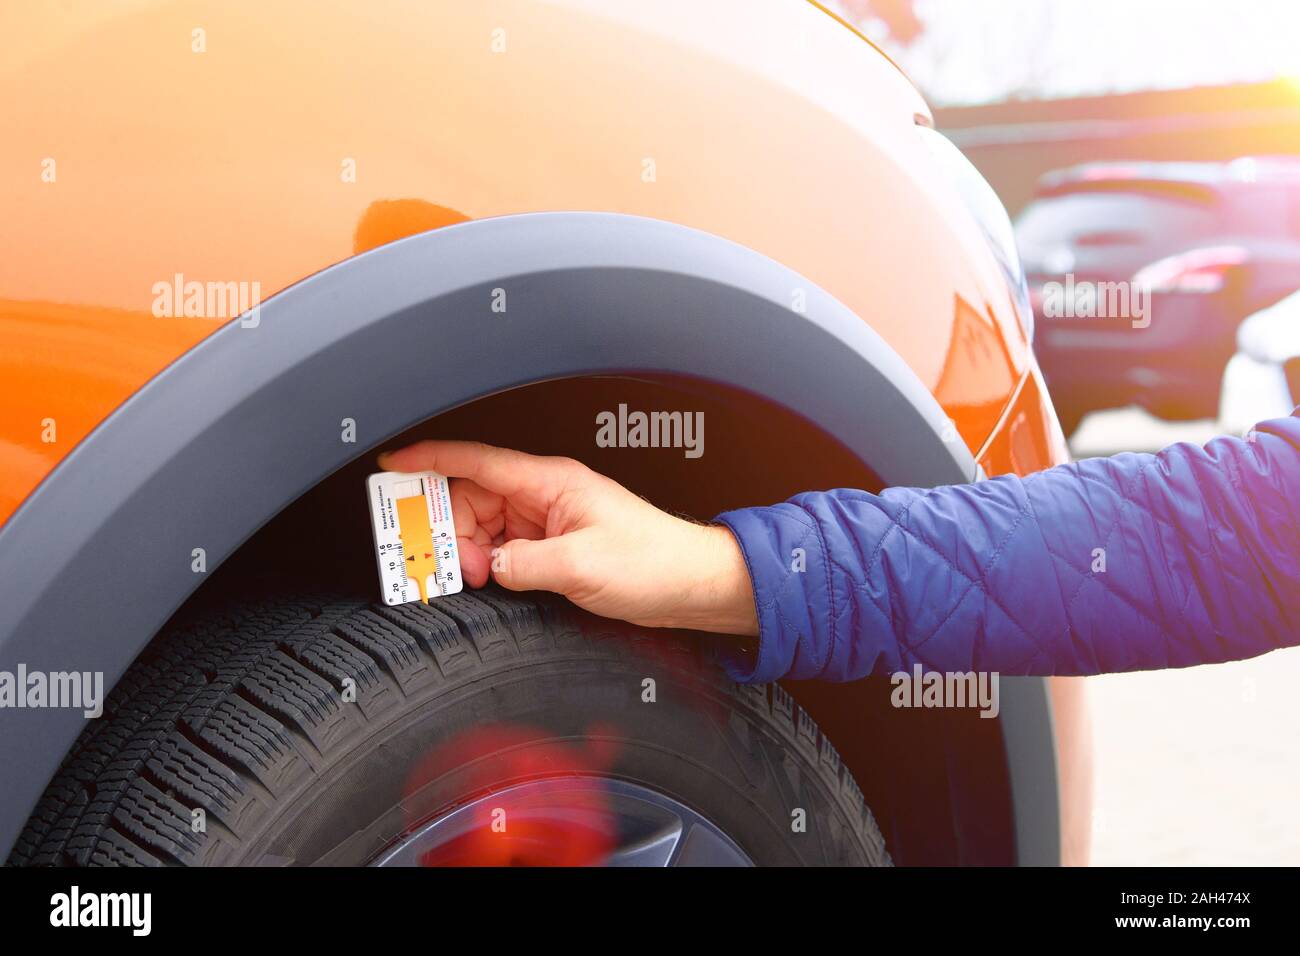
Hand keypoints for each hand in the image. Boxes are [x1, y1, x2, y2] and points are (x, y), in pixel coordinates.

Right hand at [377, 441, 758, 635]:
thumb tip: (486, 565)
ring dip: (467, 552)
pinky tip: (486, 581)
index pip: (477, 461)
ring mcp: (548, 521)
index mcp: (550, 482)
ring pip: (484, 527)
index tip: (393, 461)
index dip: (430, 458)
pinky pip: (503, 548)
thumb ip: (521, 564)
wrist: (691, 583)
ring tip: (464, 578)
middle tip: (437, 560)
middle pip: (471, 499)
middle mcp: (545, 496)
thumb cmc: (654, 562)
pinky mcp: (554, 546)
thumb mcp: (579, 566)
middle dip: (447, 528)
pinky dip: (487, 564)